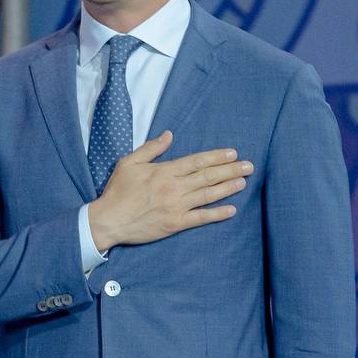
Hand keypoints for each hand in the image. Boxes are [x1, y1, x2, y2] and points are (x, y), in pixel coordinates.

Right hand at [86, 130, 252, 249]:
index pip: (197, 161)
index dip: (217, 157)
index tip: (232, 154)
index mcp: (165, 170)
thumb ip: (151, 148)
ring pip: (208, 195)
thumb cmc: (117, 190)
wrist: (108, 220)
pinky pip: (201, 218)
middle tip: (249, 166)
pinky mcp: (175, 223)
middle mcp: (174, 187)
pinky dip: (217, 213)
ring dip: (228, 188)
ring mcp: (176, 206)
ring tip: (243, 182)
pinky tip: (231, 209)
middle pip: (208, 176)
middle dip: (230, 170)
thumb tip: (169, 134)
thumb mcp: (129, 162)